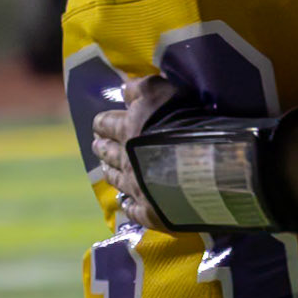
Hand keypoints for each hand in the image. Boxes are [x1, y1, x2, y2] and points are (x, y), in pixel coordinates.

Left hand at [92, 75, 179, 228]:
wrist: (199, 164)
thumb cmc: (180, 122)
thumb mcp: (160, 91)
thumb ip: (139, 88)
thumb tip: (123, 88)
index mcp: (127, 130)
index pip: (105, 123)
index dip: (102, 122)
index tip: (100, 123)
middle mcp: (125, 159)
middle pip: (106, 152)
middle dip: (101, 147)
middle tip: (98, 145)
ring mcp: (135, 187)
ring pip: (115, 179)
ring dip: (109, 172)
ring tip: (106, 169)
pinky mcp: (148, 210)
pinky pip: (132, 209)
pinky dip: (127, 205)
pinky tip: (125, 204)